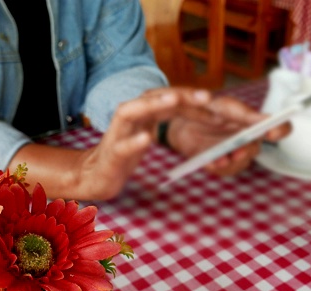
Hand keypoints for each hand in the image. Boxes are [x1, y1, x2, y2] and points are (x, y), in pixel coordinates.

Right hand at [10, 87, 212, 200]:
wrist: (95, 174)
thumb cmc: (124, 153)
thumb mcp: (147, 131)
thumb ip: (164, 118)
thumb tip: (197, 110)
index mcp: (142, 111)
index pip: (169, 99)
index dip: (192, 98)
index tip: (215, 100)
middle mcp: (129, 115)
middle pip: (155, 98)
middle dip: (181, 96)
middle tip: (207, 96)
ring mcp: (118, 132)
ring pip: (133, 112)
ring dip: (153, 105)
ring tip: (174, 100)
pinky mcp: (111, 153)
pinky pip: (122, 145)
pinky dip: (134, 141)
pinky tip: (147, 138)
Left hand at [164, 93, 290, 175]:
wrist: (182, 121)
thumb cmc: (209, 109)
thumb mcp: (226, 106)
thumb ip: (244, 113)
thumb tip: (266, 119)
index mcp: (253, 122)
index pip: (279, 128)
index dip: (280, 130)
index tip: (273, 133)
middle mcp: (248, 139)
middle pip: (256, 149)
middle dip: (247, 152)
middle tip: (237, 152)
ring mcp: (234, 152)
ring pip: (240, 164)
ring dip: (230, 164)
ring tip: (218, 161)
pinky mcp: (219, 161)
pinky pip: (222, 170)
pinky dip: (215, 167)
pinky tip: (209, 163)